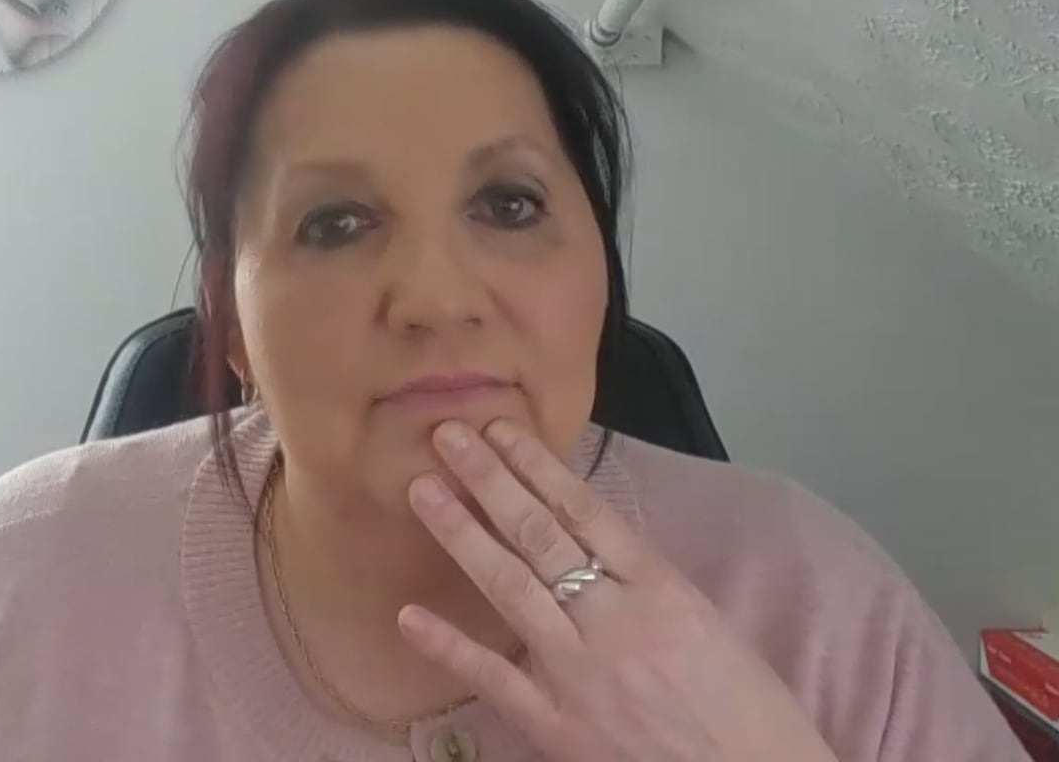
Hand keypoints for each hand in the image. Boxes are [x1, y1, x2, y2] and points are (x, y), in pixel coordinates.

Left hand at [398, 419, 838, 761]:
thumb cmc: (748, 710)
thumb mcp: (707, 623)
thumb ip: (646, 583)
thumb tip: (593, 544)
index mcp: (661, 589)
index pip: (584, 511)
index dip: (536, 466)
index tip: (501, 430)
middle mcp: (614, 620)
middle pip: (539, 535)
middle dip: (489, 480)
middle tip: (446, 435)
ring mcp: (580, 673)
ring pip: (511, 588)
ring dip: (462, 535)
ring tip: (423, 490)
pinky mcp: (558, 726)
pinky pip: (495, 679)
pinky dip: (449, 646)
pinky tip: (409, 615)